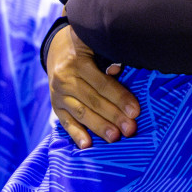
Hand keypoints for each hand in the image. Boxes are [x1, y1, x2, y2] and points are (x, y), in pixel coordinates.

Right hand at [47, 24, 140, 147]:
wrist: (57, 49)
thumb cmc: (88, 49)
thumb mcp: (96, 47)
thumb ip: (108, 60)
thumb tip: (118, 71)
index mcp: (78, 61)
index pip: (102, 84)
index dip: (120, 98)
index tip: (135, 111)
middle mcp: (64, 78)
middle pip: (93, 101)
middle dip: (113, 116)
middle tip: (130, 129)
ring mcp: (57, 94)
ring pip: (81, 113)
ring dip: (99, 127)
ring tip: (115, 138)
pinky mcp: (55, 106)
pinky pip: (65, 122)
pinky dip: (76, 134)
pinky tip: (87, 145)